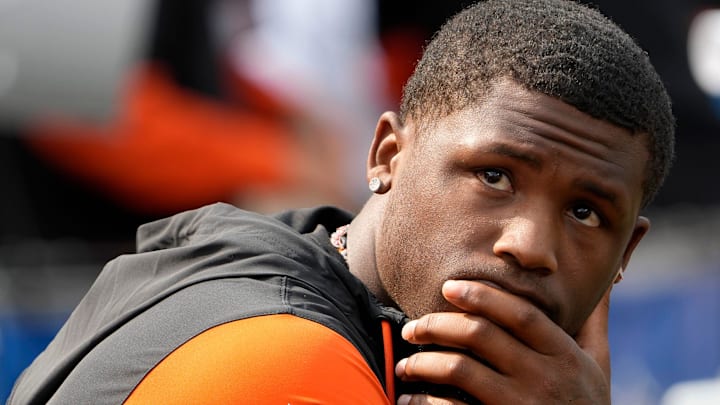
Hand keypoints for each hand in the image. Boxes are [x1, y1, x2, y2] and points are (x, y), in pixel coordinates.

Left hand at [395, 280, 611, 403]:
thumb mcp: (600, 365)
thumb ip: (594, 322)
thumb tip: (607, 279)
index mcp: (564, 355)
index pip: (519, 313)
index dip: (482, 295)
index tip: (448, 287)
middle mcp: (544, 378)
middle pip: (481, 335)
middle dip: (437, 325)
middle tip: (412, 327)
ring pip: (461, 369)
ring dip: (423, 362)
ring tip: (404, 365)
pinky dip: (425, 402)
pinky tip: (410, 399)